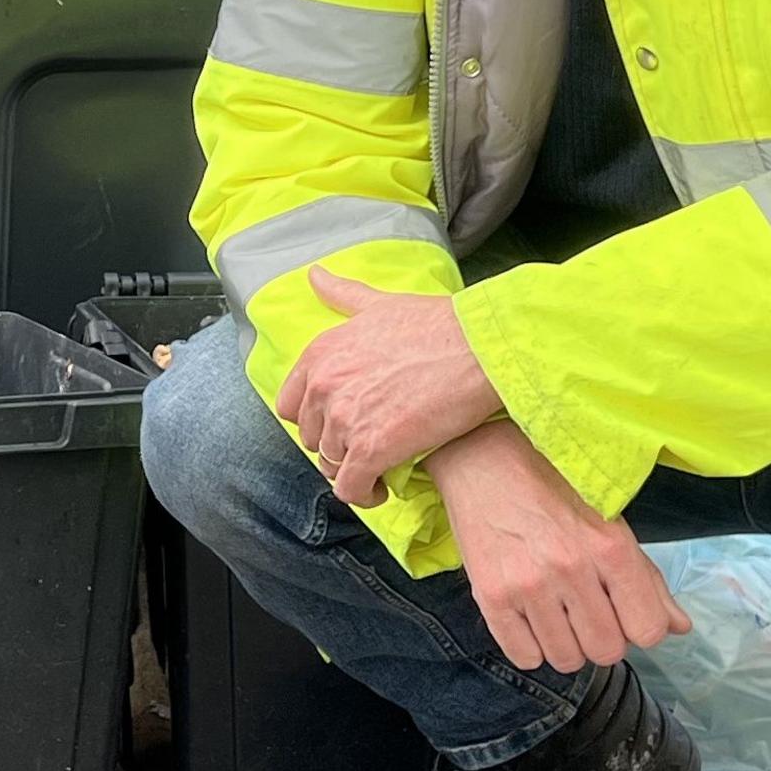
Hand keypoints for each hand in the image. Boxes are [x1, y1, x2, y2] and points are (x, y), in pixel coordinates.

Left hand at [276, 269, 501, 503]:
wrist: (479, 350)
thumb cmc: (439, 325)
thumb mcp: (382, 303)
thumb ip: (343, 295)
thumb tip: (314, 275)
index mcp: (321, 353)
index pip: (291, 405)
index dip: (315, 420)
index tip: (339, 423)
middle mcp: (325, 386)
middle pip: (312, 438)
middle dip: (335, 445)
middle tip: (365, 446)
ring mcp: (346, 419)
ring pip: (330, 464)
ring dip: (352, 470)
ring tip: (377, 468)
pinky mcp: (372, 449)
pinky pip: (351, 488)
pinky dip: (363, 494)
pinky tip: (381, 490)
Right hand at [422, 423, 692, 673]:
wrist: (484, 459)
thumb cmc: (554, 486)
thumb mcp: (611, 522)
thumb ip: (648, 579)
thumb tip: (679, 627)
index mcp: (610, 547)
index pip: (647, 630)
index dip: (640, 628)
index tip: (624, 613)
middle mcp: (570, 569)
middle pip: (607, 651)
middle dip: (603, 638)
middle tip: (588, 612)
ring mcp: (527, 585)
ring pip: (566, 659)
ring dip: (567, 645)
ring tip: (558, 614)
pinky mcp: (490, 596)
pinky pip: (524, 657)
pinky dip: (532, 647)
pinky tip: (531, 619)